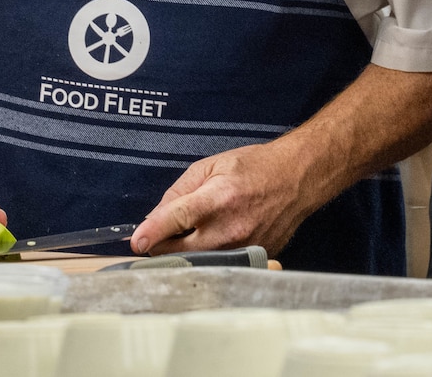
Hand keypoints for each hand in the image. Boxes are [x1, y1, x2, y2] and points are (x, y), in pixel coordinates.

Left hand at [130, 139, 319, 256]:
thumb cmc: (254, 168)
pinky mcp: (253, 259)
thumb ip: (179, 191)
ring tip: (181, 238)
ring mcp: (243, 248)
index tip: (135, 242)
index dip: (152, 231)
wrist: (296, 179)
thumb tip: (155, 216)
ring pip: (197, 262)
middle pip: (181, 250)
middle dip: (161, 246)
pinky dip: (206, 257)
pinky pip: (219, 264)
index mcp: (218, 199)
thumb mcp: (211, 166)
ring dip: (182, 254)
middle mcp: (230, 229)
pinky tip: (208, 242)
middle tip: (154, 237)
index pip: (176, 219)